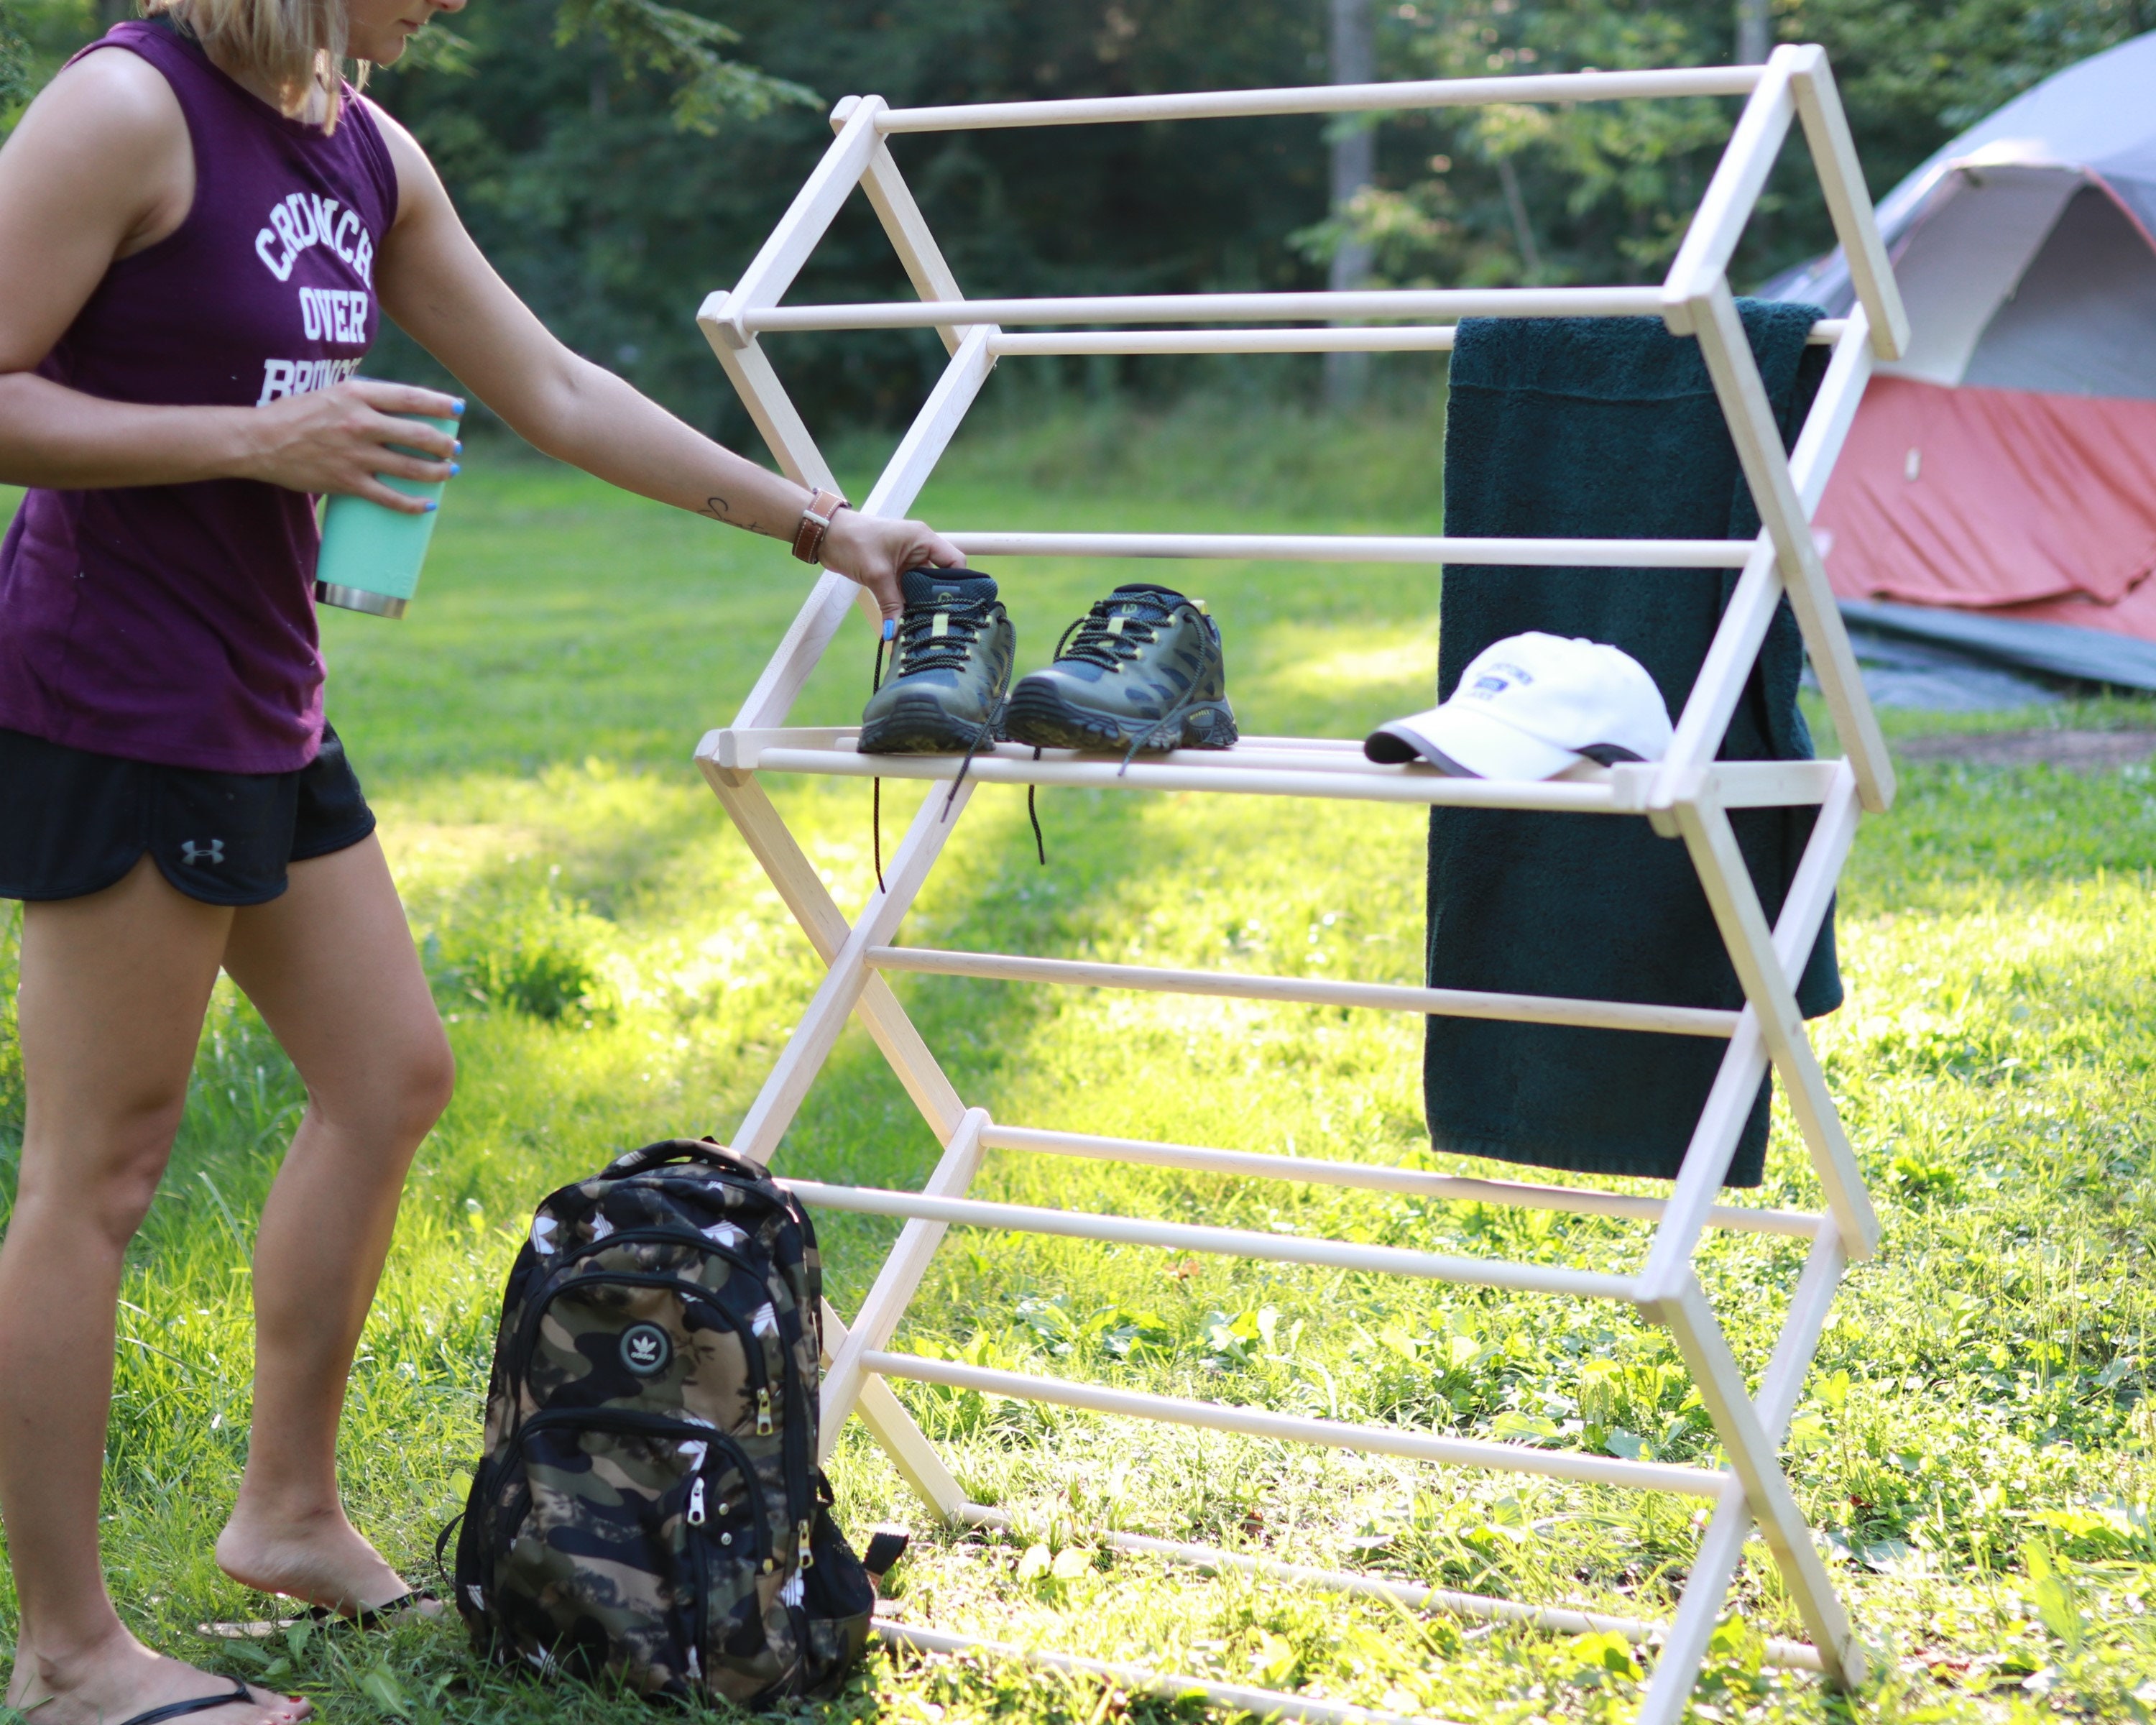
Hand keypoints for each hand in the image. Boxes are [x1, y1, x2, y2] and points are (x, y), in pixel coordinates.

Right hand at [235, 378, 461, 512]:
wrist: (260, 440)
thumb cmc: (297, 414)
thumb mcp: (333, 393)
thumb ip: (366, 399)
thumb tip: (401, 409)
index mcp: (356, 394)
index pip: (410, 397)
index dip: (440, 404)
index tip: (459, 410)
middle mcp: (360, 422)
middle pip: (418, 434)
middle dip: (444, 444)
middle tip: (455, 449)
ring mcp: (355, 454)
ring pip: (411, 467)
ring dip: (437, 472)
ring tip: (449, 472)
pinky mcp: (347, 481)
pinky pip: (389, 497)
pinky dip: (413, 504)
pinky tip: (428, 504)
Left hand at [819, 508, 965, 622]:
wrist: (826, 535)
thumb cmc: (853, 541)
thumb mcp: (876, 573)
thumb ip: (890, 603)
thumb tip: (895, 633)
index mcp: (923, 539)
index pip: (955, 562)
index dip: (960, 584)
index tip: (957, 607)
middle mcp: (920, 550)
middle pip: (940, 579)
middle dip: (939, 600)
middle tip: (940, 624)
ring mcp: (908, 561)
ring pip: (923, 588)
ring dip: (921, 606)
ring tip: (924, 627)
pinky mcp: (895, 572)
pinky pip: (908, 591)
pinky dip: (907, 605)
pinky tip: (907, 622)